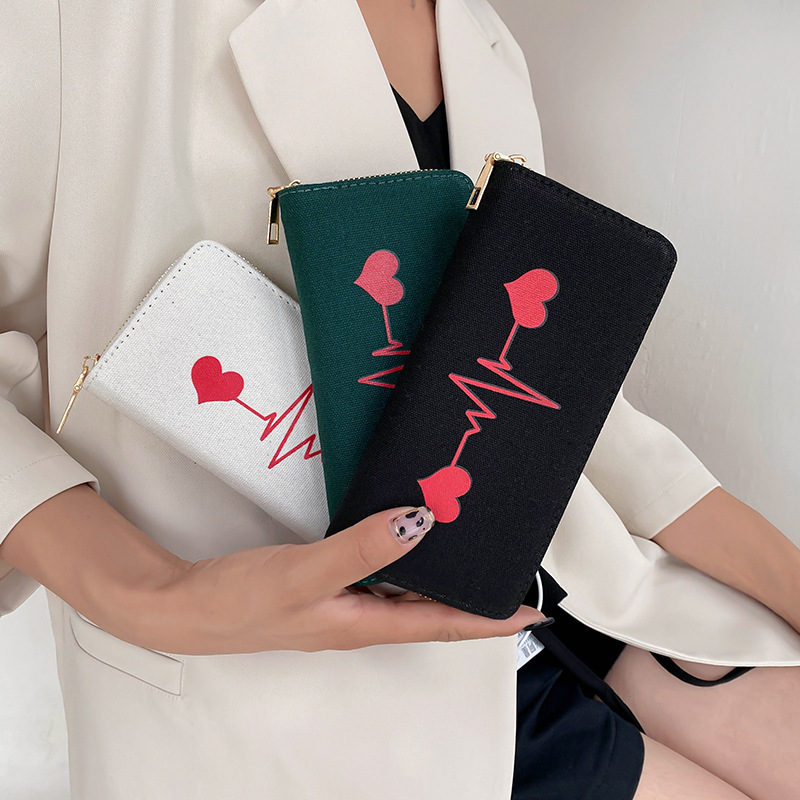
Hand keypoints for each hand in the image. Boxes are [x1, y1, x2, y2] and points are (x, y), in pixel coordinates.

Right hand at [156, 505, 546, 653]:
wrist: (183, 607)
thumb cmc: (239, 602)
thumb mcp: (304, 573)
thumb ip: (361, 549)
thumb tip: (420, 523)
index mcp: (363, 624)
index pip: (442, 625)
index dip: (489, 621)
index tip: (532, 613)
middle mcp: (359, 619)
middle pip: (430, 611)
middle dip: (472, 598)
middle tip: (507, 571)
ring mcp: (341, 604)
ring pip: (406, 594)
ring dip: (439, 578)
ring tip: (469, 551)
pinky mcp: (323, 587)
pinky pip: (378, 578)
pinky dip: (403, 563)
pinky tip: (406, 540)